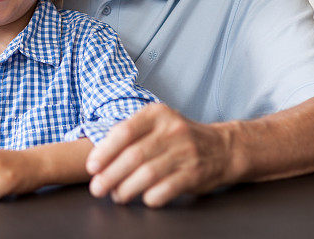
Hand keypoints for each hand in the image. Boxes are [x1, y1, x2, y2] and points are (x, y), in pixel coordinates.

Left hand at [86, 103, 236, 207]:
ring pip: (148, 174)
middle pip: (133, 156)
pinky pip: (167, 188)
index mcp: (157, 114)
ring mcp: (186, 151)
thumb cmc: (178, 138)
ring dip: (127, 189)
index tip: (92, 167)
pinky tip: (144, 199)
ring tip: (117, 196)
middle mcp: (172, 130)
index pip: (124, 131)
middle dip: (110, 175)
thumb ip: (130, 134)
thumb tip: (99, 158)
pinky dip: (151, 197)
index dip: (104, 151)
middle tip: (97, 188)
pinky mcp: (195, 173)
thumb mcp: (156, 124)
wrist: (222, 147)